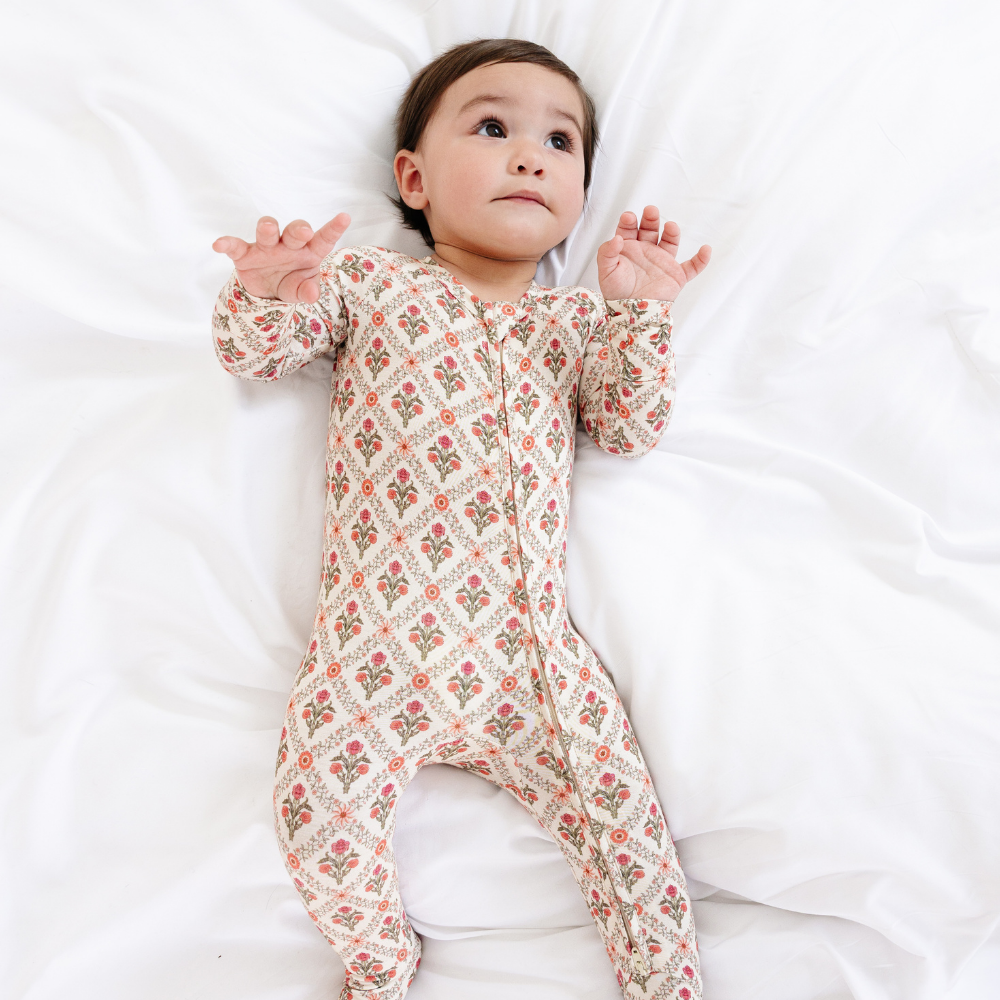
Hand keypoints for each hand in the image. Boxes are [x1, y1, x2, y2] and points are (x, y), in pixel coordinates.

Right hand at [212, 213, 350, 302]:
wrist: (267, 294)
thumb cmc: (292, 284)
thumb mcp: (301, 291)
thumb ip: (308, 291)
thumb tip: (313, 294)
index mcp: (309, 251)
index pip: (324, 238)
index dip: (334, 228)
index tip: (345, 217)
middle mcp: (288, 244)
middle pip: (294, 231)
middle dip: (298, 229)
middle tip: (304, 232)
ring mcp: (266, 247)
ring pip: (267, 231)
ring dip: (267, 228)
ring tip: (267, 228)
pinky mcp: (245, 254)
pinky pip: (235, 245)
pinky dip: (227, 243)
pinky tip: (219, 245)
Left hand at [596, 206, 710, 301]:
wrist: (632, 315)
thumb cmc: (617, 293)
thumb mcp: (606, 271)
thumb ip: (607, 253)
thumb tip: (616, 237)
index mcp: (629, 250)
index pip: (629, 230)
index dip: (629, 222)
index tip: (629, 217)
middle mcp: (647, 252)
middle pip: (650, 230)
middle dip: (650, 220)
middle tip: (650, 211)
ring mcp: (662, 263)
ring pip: (670, 242)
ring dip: (672, 233)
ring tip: (671, 227)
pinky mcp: (676, 276)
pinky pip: (692, 267)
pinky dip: (701, 260)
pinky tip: (706, 249)